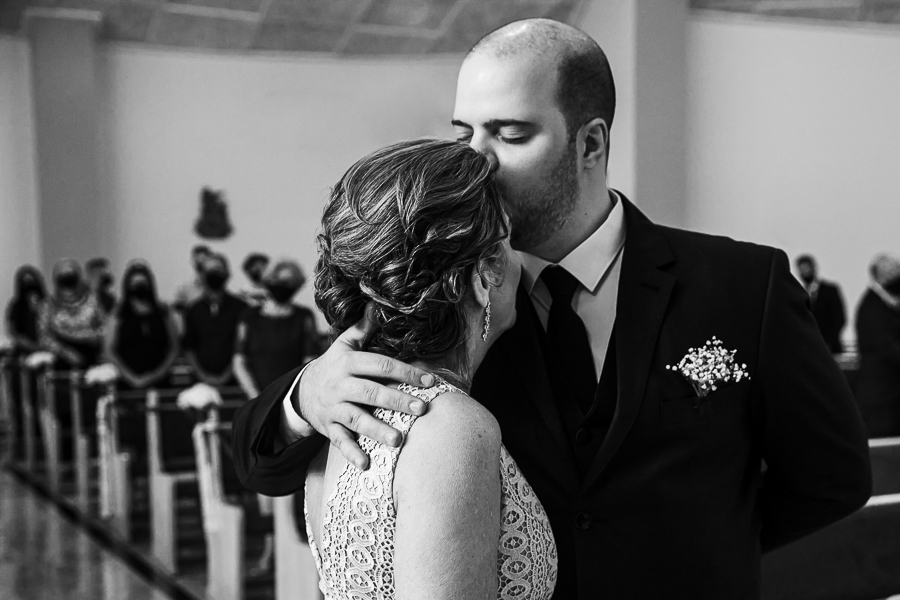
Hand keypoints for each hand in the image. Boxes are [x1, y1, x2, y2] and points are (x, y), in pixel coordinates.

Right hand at [297, 303, 434, 469]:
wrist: (301, 391)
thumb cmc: (333, 366)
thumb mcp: (344, 346)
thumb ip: (362, 329)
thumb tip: (377, 306)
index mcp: (348, 363)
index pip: (379, 365)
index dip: (404, 372)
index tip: (428, 381)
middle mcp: (340, 386)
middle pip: (371, 393)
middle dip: (396, 401)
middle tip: (421, 410)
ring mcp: (333, 408)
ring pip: (356, 419)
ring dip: (377, 430)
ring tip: (398, 440)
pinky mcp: (328, 428)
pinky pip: (339, 442)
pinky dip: (352, 453)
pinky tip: (367, 465)